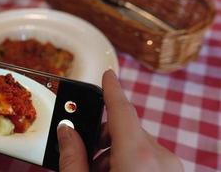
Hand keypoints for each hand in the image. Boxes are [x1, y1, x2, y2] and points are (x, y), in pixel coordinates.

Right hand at [57, 70, 183, 171]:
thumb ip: (73, 157)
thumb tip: (66, 132)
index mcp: (138, 158)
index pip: (122, 110)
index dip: (112, 89)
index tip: (108, 74)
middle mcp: (160, 158)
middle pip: (126, 130)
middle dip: (102, 137)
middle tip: (85, 154)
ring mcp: (170, 167)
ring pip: (137, 144)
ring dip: (115, 153)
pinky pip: (148, 157)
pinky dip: (131, 162)